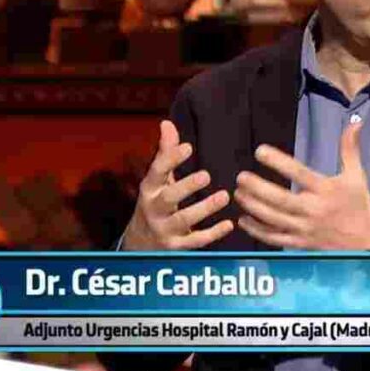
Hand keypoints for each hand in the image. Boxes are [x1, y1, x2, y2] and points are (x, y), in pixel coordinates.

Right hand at [121, 120, 233, 250]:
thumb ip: (165, 152)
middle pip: (169, 198)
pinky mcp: (176, 247)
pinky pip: (195, 241)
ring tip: (224, 196)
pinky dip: (212, 234)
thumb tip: (167, 123)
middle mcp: (154, 209)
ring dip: (204, 209)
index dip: (170, 159)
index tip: (188, 146)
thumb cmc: (155, 203)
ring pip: (184, 220)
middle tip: (206, 175)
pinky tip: (229, 224)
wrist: (140, 244)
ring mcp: (164, 230)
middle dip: (186, 187)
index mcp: (149, 189)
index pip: (156, 172)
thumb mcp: (157, 180)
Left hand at [234, 120, 369, 249]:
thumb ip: (350, 148)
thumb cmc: (359, 206)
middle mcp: (314, 210)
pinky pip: (275, 238)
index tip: (260, 151)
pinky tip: (244, 219)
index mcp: (326, 190)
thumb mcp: (357, 175)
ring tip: (239, 193)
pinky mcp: (301, 243)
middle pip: (280, 199)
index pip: (299, 173)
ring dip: (253, 206)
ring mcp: (305, 229)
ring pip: (274, 219)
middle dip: (258, 188)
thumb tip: (355, 122)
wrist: (366, 243)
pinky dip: (257, 230)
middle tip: (241, 177)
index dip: (278, 161)